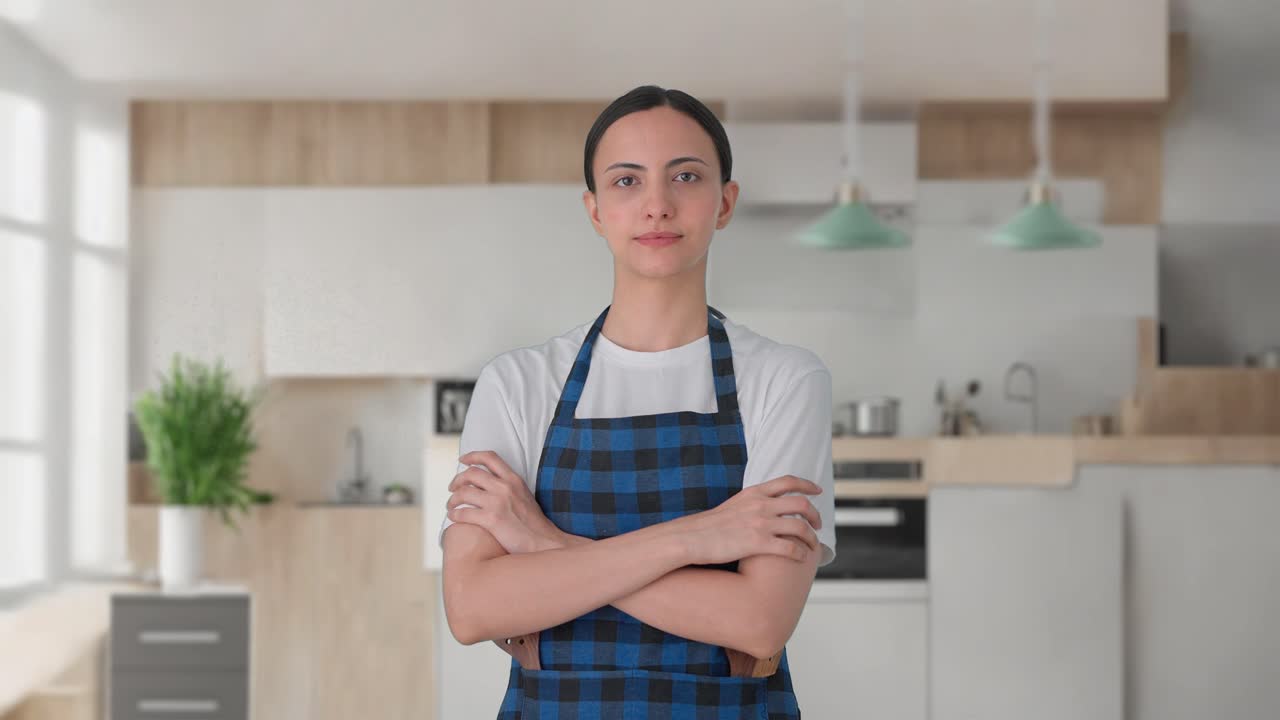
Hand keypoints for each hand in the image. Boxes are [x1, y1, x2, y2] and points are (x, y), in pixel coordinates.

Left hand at [446, 450, 566, 554]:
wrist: (544, 542)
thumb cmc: (534, 524)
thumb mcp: (525, 496)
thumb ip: (509, 487)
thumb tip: (490, 485)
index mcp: (514, 479)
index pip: (490, 458)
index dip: (472, 456)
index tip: (462, 461)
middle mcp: (505, 487)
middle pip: (471, 473)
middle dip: (457, 480)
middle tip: (452, 488)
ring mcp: (498, 503)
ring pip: (464, 492)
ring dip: (452, 499)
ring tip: (450, 505)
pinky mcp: (492, 520)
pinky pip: (464, 513)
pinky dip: (455, 514)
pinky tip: (454, 517)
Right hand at [671, 475, 823, 565]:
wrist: (690, 538)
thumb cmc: (707, 526)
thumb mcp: (732, 505)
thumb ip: (750, 504)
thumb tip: (763, 508)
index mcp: (754, 493)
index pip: (788, 481)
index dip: (807, 485)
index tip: (817, 490)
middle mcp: (760, 505)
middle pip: (801, 503)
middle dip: (814, 514)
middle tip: (817, 524)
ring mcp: (760, 523)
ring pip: (800, 527)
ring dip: (811, 537)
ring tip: (812, 545)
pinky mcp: (758, 543)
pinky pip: (790, 548)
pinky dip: (801, 553)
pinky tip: (801, 558)